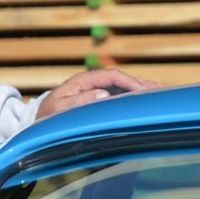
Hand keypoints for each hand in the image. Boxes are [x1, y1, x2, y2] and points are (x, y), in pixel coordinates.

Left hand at [34, 68, 160, 118]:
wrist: (38, 122)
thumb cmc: (47, 117)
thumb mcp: (59, 110)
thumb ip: (79, 102)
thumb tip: (104, 94)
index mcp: (82, 81)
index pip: (110, 76)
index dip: (128, 81)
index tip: (142, 90)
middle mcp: (91, 83)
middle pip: (120, 79)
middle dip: (140, 84)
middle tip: (160, 90)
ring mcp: (95, 91)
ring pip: (122, 87)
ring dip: (141, 89)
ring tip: (160, 94)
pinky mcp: (97, 100)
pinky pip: (118, 96)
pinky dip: (133, 97)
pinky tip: (146, 101)